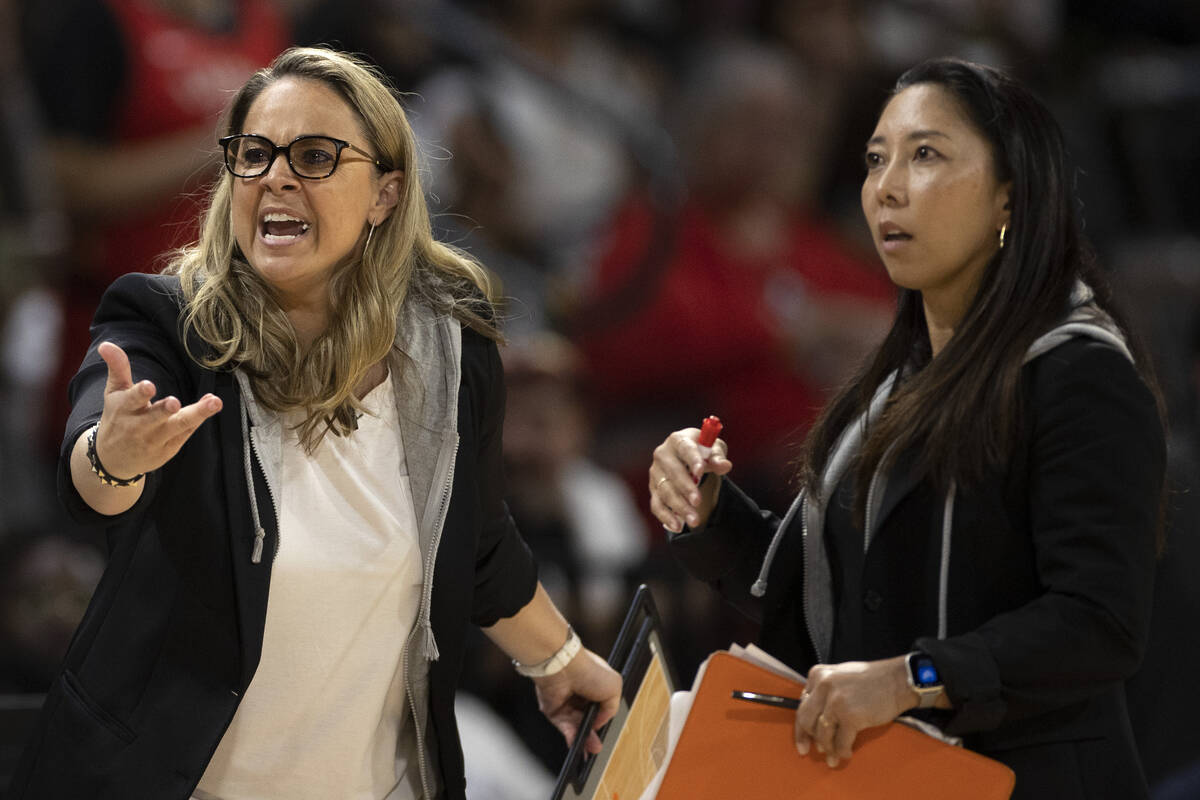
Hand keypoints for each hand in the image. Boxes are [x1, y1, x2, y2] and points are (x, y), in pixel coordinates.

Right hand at [92, 341, 222, 477]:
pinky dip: (200, 419)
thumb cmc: (118, 418)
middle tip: (174, 402)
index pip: (131, 399)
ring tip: (213, 402)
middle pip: (155, 417)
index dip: (140, 393)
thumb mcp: (115, 393)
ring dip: (197, 415)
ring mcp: (156, 439)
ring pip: (178, 426)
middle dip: (164, 410)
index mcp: (124, 409)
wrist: (113, 459)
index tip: (148, 385)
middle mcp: (139, 426)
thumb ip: (117, 368)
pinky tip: (213, 405)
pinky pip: (186, 432)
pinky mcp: (169, 449)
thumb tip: (106, 345)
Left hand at [532, 647, 620, 754]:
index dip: (603, 720)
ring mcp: (567, 703)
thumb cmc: (589, 671)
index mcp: (596, 685)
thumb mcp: (614, 688)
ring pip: (577, 726)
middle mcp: (581, 694)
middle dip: (594, 734)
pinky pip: (564, 727)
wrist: (563, 669)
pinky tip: (577, 744)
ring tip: (591, 747)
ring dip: (585, 738)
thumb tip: (600, 722)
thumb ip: (611, 710)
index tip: (606, 731)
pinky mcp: (554, 710)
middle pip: (589, 720)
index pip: (601, 708)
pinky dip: (571, 736)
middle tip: (598, 744)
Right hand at [649, 427, 732, 532]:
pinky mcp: (653, 489)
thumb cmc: (703, 451)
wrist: (687, 458)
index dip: (692, 459)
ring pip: (665, 491)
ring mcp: (655, 473)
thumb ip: (718, 457)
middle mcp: (662, 455)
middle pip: (673, 472)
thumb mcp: (714, 449)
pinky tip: (678, 527)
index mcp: (678, 440)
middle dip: (686, 488)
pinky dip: (666, 517)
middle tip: (698, 502)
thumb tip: (725, 466)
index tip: (701, 471)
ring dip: (679, 507)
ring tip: (695, 521)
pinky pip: (657, 505)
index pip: (685, 448)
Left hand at [793, 656, 915, 766]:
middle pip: (806, 719)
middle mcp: (823, 686)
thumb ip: (825, 691)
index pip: (802, 704)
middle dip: (808, 738)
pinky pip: (840, 741)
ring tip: (832, 757)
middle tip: (811, 751)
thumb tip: (815, 716)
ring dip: (828, 748)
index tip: (803, 739)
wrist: (899, 680)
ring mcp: (836, 701)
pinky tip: (845, 754)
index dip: (801, 726)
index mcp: (818, 675)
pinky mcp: (850, 716)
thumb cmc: (873, 680)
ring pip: (822, 733)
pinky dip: (842, 751)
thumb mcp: (841, 675)